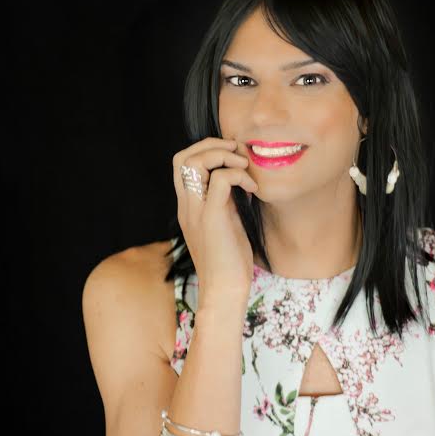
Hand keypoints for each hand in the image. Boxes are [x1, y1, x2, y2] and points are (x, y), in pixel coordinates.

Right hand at [173, 137, 257, 305]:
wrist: (224, 291)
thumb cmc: (229, 262)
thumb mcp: (228, 224)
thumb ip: (228, 202)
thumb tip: (245, 182)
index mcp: (188, 206)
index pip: (181, 163)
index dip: (204, 149)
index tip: (231, 156)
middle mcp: (187, 205)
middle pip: (182, 156)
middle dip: (211, 144)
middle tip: (237, 153)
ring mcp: (196, 211)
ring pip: (195, 162)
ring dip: (223, 155)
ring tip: (245, 167)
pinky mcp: (211, 218)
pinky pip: (220, 180)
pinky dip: (239, 175)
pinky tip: (253, 189)